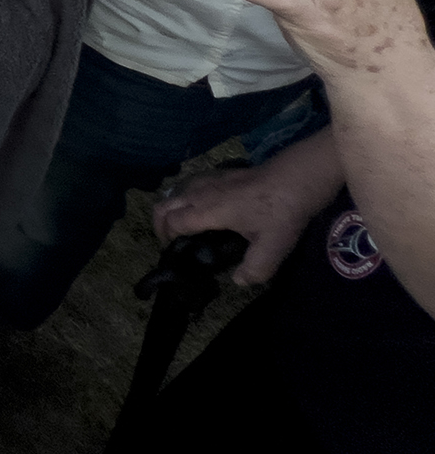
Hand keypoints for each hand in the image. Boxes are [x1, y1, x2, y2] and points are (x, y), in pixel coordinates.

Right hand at [153, 160, 317, 285]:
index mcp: (206, 211)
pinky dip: (183, 197)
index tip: (175, 253)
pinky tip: (202, 207)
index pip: (171, 223)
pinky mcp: (216, 173)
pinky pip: (187, 184)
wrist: (294, 178)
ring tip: (184, 226)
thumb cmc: (280, 213)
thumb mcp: (272, 249)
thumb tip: (237, 280)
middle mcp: (199, 192)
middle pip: (163, 205)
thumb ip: (253, 270)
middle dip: (160, 225)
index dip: (167, 239)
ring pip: (173, 192)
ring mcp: (206, 179)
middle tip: (172, 241)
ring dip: (171, 209)